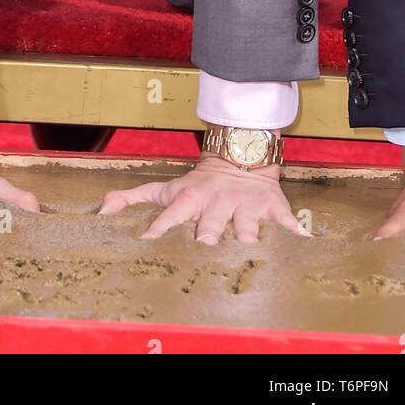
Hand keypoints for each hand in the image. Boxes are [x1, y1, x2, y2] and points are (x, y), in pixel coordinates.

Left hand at [98, 154, 309, 243]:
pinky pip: (285, 221)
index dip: (161, 226)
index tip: (149, 240)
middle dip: (209, 234)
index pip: (172, 214)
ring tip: (248, 246)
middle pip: (211, 223)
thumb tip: (101, 210)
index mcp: (190, 199)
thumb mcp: (165, 188)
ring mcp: (245, 206)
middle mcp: (217, 203)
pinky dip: (294, 231)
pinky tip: (302, 242)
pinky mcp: (272, 207)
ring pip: (247, 224)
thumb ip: (133, 198)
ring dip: (248, 235)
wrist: (239, 158)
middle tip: (205, 245)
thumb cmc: (197, 183)